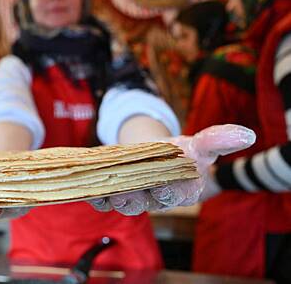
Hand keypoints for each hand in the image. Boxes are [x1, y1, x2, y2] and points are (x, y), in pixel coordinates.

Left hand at [90, 124, 254, 214]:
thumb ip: (217, 140)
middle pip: (144, 201)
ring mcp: (133, 198)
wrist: (154, 154)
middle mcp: (156, 199)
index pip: (176, 194)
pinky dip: (95, 195)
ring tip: (103, 189)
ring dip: (111, 196)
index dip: (170, 191)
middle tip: (125, 190)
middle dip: (135, 196)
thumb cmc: (180, 153)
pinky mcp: (112, 194)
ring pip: (122, 202)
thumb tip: (246, 134)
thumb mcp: (198, 144)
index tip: (164, 185)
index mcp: (180, 191)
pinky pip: (103, 199)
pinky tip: (89, 188)